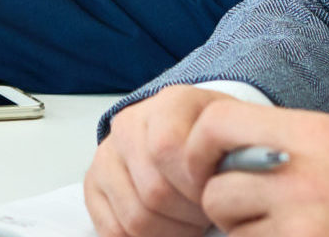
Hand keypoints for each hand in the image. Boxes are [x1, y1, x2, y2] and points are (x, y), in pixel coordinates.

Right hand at [86, 84, 230, 236]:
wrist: (195, 138)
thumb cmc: (216, 145)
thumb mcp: (235, 139)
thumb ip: (233, 156)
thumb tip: (225, 192)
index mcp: (170, 103)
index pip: (167, 148)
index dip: (196, 184)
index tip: (216, 194)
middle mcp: (130, 123)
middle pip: (153, 191)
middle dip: (188, 215)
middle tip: (205, 216)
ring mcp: (107, 154)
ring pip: (134, 217)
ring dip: (169, 232)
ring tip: (189, 223)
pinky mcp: (93, 183)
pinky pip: (112, 229)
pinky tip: (165, 229)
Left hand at [179, 99, 328, 236]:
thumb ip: (293, 140)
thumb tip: (239, 148)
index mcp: (312, 135)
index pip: (217, 124)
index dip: (199, 146)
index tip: (204, 164)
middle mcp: (300, 180)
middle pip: (217, 191)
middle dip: (226, 205)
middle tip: (253, 210)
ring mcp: (301, 227)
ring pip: (233, 234)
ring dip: (247, 235)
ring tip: (287, 229)